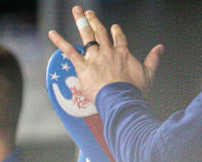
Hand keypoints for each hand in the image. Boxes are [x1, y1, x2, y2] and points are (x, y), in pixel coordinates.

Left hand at [48, 6, 163, 102]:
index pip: (119, 38)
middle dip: (94, 20)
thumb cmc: (133, 89)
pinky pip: (69, 51)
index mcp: (123, 53)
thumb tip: (161, 47)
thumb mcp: (148, 73)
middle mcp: (108, 52)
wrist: (121, 98)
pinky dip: (60, 41)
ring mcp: (95, 57)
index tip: (113, 27)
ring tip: (77, 12)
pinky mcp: (83, 66)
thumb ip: (154, 59)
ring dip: (82, 22)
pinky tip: (52, 33)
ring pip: (87, 36)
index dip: (115, 32)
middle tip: (88, 12)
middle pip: (100, 32)